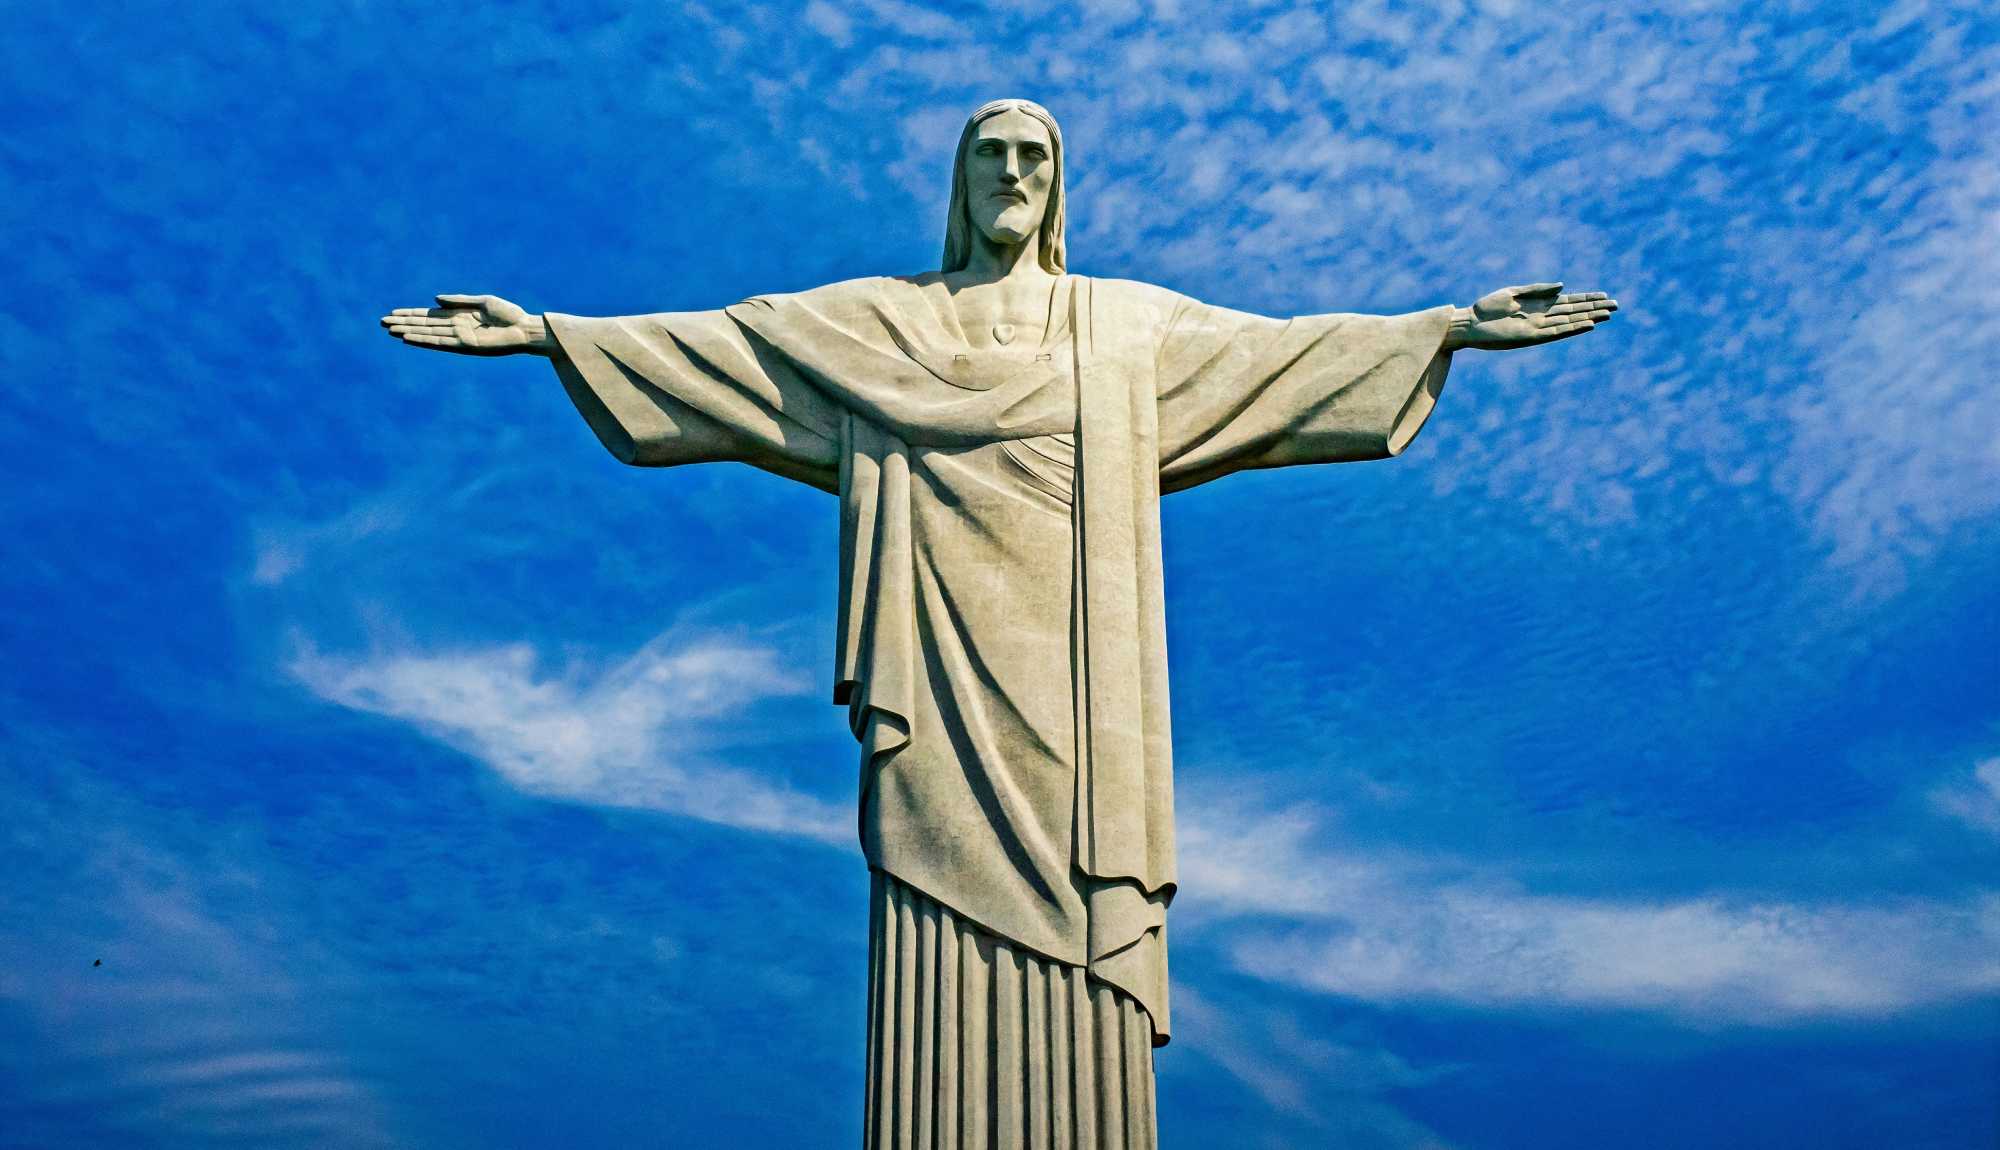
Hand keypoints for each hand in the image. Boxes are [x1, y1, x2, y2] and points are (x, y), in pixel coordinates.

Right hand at [379, 294, 553, 355]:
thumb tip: (435, 300)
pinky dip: (424, 341)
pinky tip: (409, 338)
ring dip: (409, 332)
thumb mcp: (482, 301)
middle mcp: (456, 327)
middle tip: (382, 323)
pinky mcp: (465, 346)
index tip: (393, 313)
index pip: (429, 315)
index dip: (411, 314)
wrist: (524, 328)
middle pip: (424, 325)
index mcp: (459, 316)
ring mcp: (459, 337)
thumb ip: (458, 301)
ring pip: (428, 334)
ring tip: (390, 331)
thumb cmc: (509, 314)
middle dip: (404, 323)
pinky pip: (440, 343)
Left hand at [1445, 283, 1616, 350]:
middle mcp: (1542, 317)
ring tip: (1608, 315)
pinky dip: (1573, 328)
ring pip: (1570, 322)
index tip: (1605, 296)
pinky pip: (1557, 332)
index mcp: (1538, 305)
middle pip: (1574, 311)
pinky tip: (1587, 324)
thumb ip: (1538, 289)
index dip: (1587, 299)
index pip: (1569, 301)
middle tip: (1616, 306)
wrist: (1469, 322)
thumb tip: (1563, 286)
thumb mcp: (1513, 293)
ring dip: (1589, 318)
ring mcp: (1538, 327)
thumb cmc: (1486, 307)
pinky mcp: (1531, 337)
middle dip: (1594, 308)